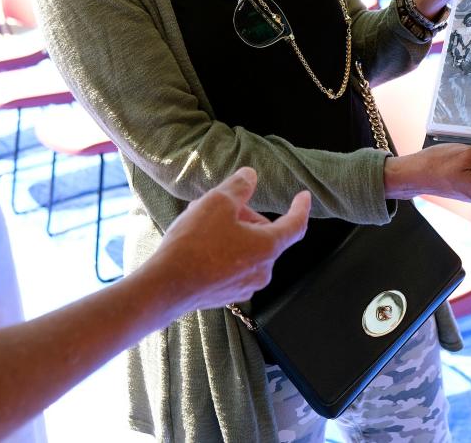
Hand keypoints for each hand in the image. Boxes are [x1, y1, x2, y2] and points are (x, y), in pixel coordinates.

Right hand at [148, 169, 310, 315]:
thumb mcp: (218, 203)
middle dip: (246, 216)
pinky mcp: (226, 294)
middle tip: (220, 205)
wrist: (166, 286)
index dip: (300, 208)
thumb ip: (239, 186)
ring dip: (231, 232)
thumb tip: (250, 177)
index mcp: (268, 247)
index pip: (295, 225)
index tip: (303, 197)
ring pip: (246, 249)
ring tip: (202, 222)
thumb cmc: (195, 244)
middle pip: (264, 234)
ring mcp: (244, 286)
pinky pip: (232, 265)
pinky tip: (198, 244)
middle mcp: (262, 271)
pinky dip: (223, 251)